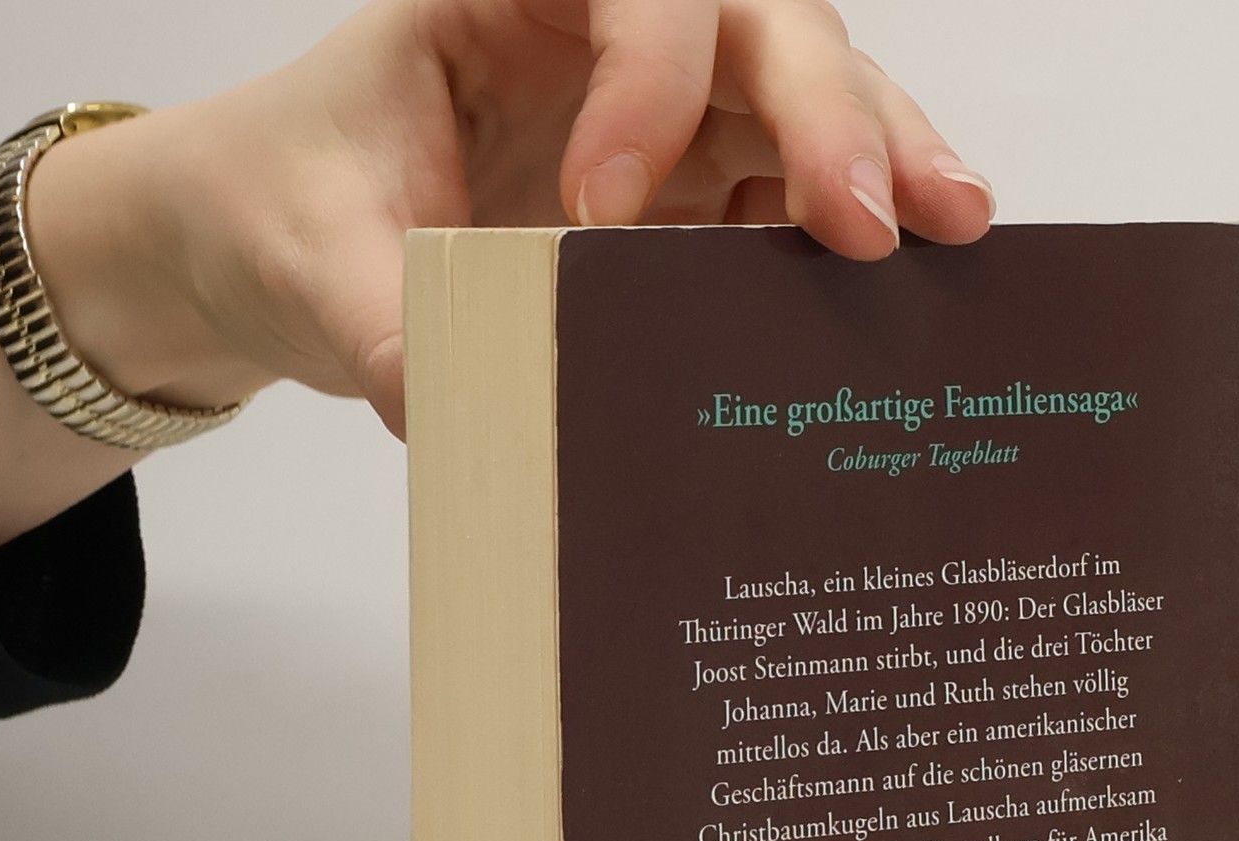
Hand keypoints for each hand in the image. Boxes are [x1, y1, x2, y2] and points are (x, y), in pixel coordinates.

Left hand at [67, 0, 995, 437]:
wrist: (288, 242)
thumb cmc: (289, 205)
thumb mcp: (310, 264)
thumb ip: (379, 324)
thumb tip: (448, 405)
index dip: (643, 78)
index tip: (605, 210)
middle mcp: (604, 34)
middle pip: (755, 22)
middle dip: (825, 111)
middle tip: (871, 222)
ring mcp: (666, 109)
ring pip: (803, 92)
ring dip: (880, 155)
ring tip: (951, 231)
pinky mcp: (697, 188)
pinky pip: (794, 186)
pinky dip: (853, 226)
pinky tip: (913, 277)